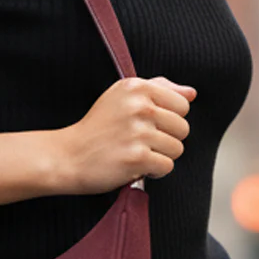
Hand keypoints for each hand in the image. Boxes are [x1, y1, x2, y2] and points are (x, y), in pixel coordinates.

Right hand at [52, 76, 195, 194]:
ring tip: (136, 153)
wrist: (67, 155)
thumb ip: (158, 90)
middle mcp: (139, 106)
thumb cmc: (97, 128)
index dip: (168, 119)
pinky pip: (166, 166)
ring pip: (177, 149)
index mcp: (137, 87)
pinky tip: (134, 166)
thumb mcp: (122, 98)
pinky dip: (153, 172)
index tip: (145, 125)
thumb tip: (191, 93)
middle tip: (139, 142)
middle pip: (183, 128)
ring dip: (159, 156)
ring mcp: (138, 132)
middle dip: (165, 139)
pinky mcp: (137, 157)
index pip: (182, 105)